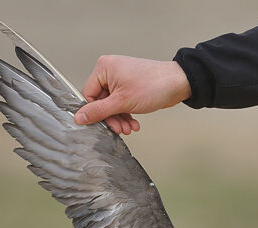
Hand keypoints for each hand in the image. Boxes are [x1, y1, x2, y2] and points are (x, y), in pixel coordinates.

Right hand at [73, 56, 191, 134]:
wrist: (178, 83)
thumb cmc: (153, 85)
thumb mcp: (122, 102)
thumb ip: (99, 111)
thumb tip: (80, 118)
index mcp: (104, 68)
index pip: (88, 94)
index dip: (95, 112)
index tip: (102, 124)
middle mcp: (110, 70)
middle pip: (101, 101)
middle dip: (112, 117)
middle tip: (119, 129)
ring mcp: (120, 78)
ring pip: (112, 104)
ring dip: (120, 118)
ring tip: (129, 128)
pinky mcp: (130, 85)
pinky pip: (122, 102)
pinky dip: (127, 113)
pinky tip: (133, 123)